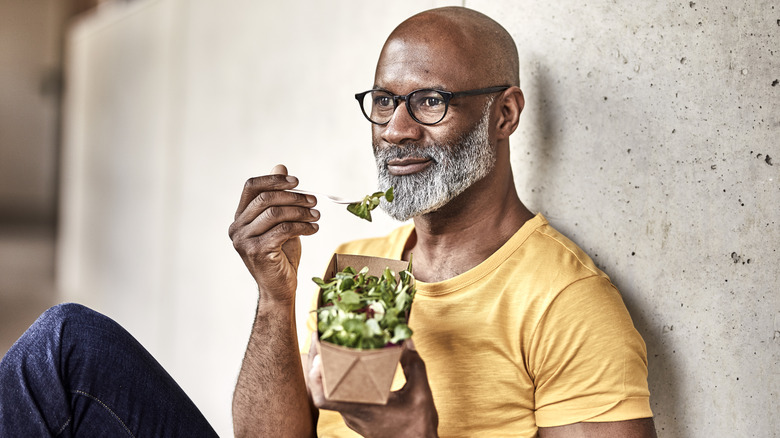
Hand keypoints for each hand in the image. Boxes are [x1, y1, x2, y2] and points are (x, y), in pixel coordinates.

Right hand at [228, 164, 319, 302]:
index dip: (274, 180)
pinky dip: (303, 226)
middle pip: (265, 198)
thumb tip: (280, 165)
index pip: (251, 187)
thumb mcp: (280, 222)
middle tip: (313, 201)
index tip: (296, 181)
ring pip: (275, 213)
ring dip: (301, 212)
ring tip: (316, 215)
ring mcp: (244, 240)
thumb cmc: (281, 255)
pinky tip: (313, 228)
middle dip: (293, 197)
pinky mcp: (257, 251)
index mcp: (240, 218)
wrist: (279, 288)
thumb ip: (279, 197)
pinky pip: (283, 230)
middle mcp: (237, 227)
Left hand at [307, 336, 438, 437]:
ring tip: (331, 349)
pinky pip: (341, 398)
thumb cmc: (418, 426)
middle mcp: (354, 415)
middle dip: (319, 364)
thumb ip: (413, 364)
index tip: (318, 354)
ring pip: (332, 394)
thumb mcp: (421, 392)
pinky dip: (340, 382)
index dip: (316, 377)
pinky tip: (347, 367)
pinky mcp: (358, 420)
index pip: (325, 398)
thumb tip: (406, 341)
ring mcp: (354, 419)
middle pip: (324, 390)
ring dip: (329, 373)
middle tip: (321, 341)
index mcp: (365, 409)